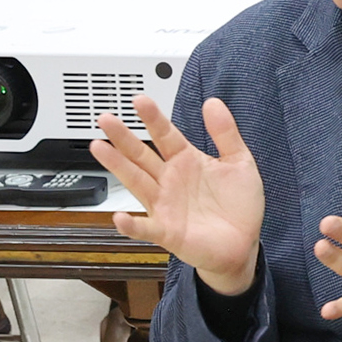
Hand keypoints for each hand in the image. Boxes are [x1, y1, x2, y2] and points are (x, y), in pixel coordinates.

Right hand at [93, 93, 263, 296]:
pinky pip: (146, 227)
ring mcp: (165, 205)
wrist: (243, 242)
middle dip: (123, 136)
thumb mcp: (239, 162)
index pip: (166, 135)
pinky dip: (132, 224)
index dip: (153, 118)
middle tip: (105, 118)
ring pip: (136, 182)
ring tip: (99, 148)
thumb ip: (225, 133)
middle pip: (142, 155)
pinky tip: (119, 217)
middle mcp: (170, 181)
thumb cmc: (238, 204)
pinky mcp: (167, 231)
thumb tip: (212, 102)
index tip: (139, 99)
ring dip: (117, 166)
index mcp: (186, 162)